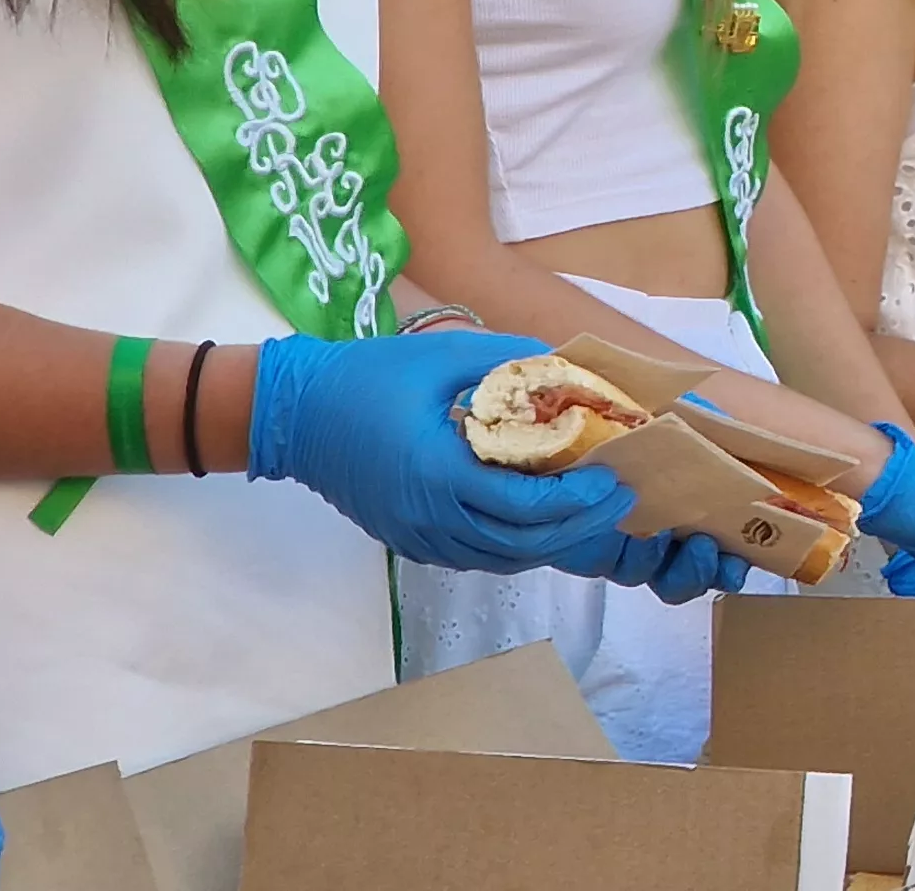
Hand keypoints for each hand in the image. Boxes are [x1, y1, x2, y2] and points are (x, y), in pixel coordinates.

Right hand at [251, 332, 730, 588]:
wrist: (294, 414)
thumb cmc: (368, 377)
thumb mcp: (445, 355)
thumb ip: (512, 362)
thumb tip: (572, 368)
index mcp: (438, 475)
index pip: (525, 506)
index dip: (578, 499)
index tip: (614, 477)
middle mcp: (430, 519)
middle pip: (522, 543)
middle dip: (579, 526)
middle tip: (620, 498)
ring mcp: (418, 537)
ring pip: (502, 558)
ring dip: (552, 541)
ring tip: (592, 511)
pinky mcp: (410, 542)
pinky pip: (477, 556)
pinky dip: (518, 544)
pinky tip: (544, 520)